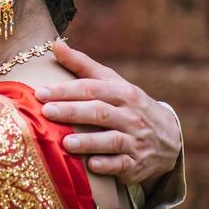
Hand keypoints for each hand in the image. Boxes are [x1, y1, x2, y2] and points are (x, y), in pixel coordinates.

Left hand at [36, 41, 182, 185]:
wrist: (168, 137)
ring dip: (89, 142)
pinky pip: (123, 165)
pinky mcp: (137, 164)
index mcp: (123, 93)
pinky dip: (108, 166)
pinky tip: (91, 166)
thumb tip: (54, 43)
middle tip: (47, 112)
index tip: (40, 93)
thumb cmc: (127, 104)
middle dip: (73, 112)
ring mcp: (136, 141)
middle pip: (100, 112)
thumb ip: (82, 65)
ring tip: (65, 142)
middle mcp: (131, 116)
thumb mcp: (111, 82)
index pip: (92, 89)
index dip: (66, 90)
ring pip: (112, 140)